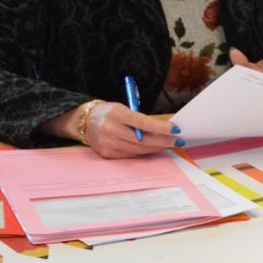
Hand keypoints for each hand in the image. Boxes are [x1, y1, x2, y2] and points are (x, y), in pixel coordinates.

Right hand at [43, 101, 183, 158]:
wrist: (84, 121)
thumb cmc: (110, 112)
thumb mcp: (124, 108)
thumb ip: (140, 119)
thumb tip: (164, 130)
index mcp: (116, 114)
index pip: (142, 122)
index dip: (161, 128)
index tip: (175, 130)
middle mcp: (110, 129)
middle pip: (142, 140)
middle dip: (163, 141)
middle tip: (177, 141)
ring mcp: (107, 143)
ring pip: (138, 150)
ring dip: (156, 148)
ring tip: (168, 145)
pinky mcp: (106, 154)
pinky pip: (130, 155)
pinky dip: (143, 152)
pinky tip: (153, 148)